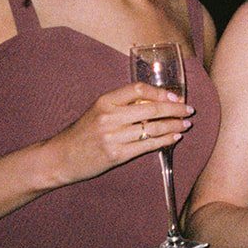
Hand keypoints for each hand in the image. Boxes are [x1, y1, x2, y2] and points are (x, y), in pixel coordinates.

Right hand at [45, 82, 192, 185]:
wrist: (59, 158)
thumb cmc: (81, 134)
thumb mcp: (98, 111)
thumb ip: (122, 106)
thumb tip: (156, 102)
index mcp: (105, 101)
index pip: (138, 89)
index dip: (160, 92)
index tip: (175, 96)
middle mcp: (109, 117)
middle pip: (150, 108)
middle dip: (174, 109)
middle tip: (189, 110)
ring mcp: (113, 137)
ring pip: (152, 128)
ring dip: (174, 125)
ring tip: (185, 124)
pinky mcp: (116, 155)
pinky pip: (147, 145)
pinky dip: (164, 140)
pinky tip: (174, 137)